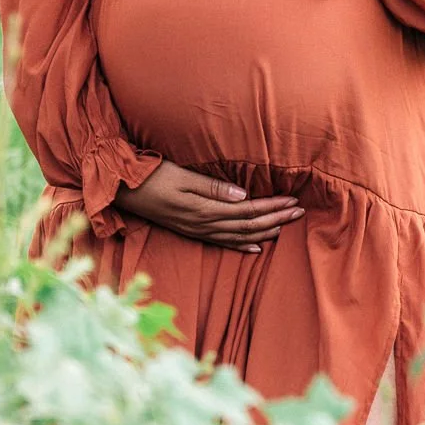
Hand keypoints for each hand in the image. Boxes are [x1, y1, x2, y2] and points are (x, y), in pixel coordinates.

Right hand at [112, 160, 303, 250]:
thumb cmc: (153, 177)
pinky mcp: (192, 231)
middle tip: (300, 212)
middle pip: (248, 225)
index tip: (293, 201)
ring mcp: (198, 231)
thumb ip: (213, 188)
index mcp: (205, 210)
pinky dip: (243, 245)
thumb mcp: (183, 176)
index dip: (273, 207)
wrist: (124, 191)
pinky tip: (256, 247)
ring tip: (286, 226)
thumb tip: (244, 196)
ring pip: (239, 236)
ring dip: (265, 231)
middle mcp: (204, 225)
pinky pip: (223, 243)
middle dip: (276, 219)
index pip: (248, 211)